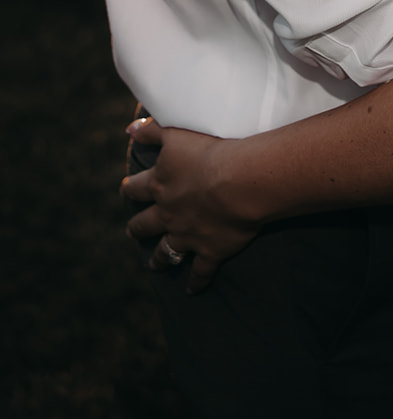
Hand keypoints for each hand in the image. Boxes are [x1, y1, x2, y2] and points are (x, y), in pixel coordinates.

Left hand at [122, 118, 258, 292]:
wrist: (240, 182)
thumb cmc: (211, 150)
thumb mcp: (177, 133)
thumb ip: (151, 130)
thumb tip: (129, 128)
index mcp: (160, 183)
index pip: (136, 188)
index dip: (130, 189)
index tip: (126, 190)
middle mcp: (168, 213)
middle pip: (144, 224)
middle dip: (137, 227)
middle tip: (133, 230)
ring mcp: (187, 236)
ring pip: (166, 252)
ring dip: (159, 258)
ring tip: (154, 264)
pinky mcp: (209, 251)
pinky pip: (200, 272)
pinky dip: (196, 282)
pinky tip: (192, 290)